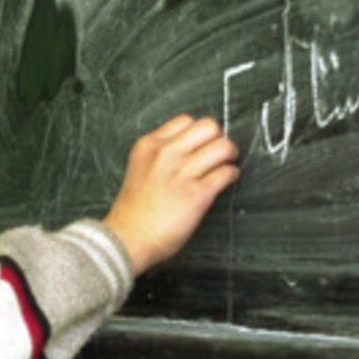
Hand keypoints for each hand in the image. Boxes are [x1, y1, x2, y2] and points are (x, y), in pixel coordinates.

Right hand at [103, 115, 239, 275]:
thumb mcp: (139, 168)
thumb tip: (191, 151)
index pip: (185, 120)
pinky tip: (225, 181)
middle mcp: (165, 154)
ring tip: (225, 165)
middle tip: (217, 153)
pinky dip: (231, 175)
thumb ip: (160, 156)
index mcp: (148, 145)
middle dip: (217, 138)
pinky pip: (227, 172)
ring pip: (223, 146)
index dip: (197, 132)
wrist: (127, 238)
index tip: (201, 144)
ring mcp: (182, 172)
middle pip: (208, 126)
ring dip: (229, 156)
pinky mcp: (197, 194)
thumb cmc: (133, 211)